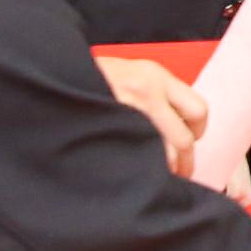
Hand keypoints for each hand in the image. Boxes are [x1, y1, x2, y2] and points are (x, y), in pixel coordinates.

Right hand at [99, 58, 208, 174]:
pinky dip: (142, 171)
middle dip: (185, 161)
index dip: (196, 131)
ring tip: (156, 178)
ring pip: (165, 154)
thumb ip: (154, 94)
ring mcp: (130, 112)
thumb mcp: (127, 72)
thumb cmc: (88, 78)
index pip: (198, 109)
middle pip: (185, 139)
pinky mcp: (111, 130)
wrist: (52, 76)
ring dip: (163, 170)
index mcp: (154, 75)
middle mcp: (147, 92)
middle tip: (180, 173)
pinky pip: (139, 160)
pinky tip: (135, 173)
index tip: (190, 141)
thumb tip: (176, 127)